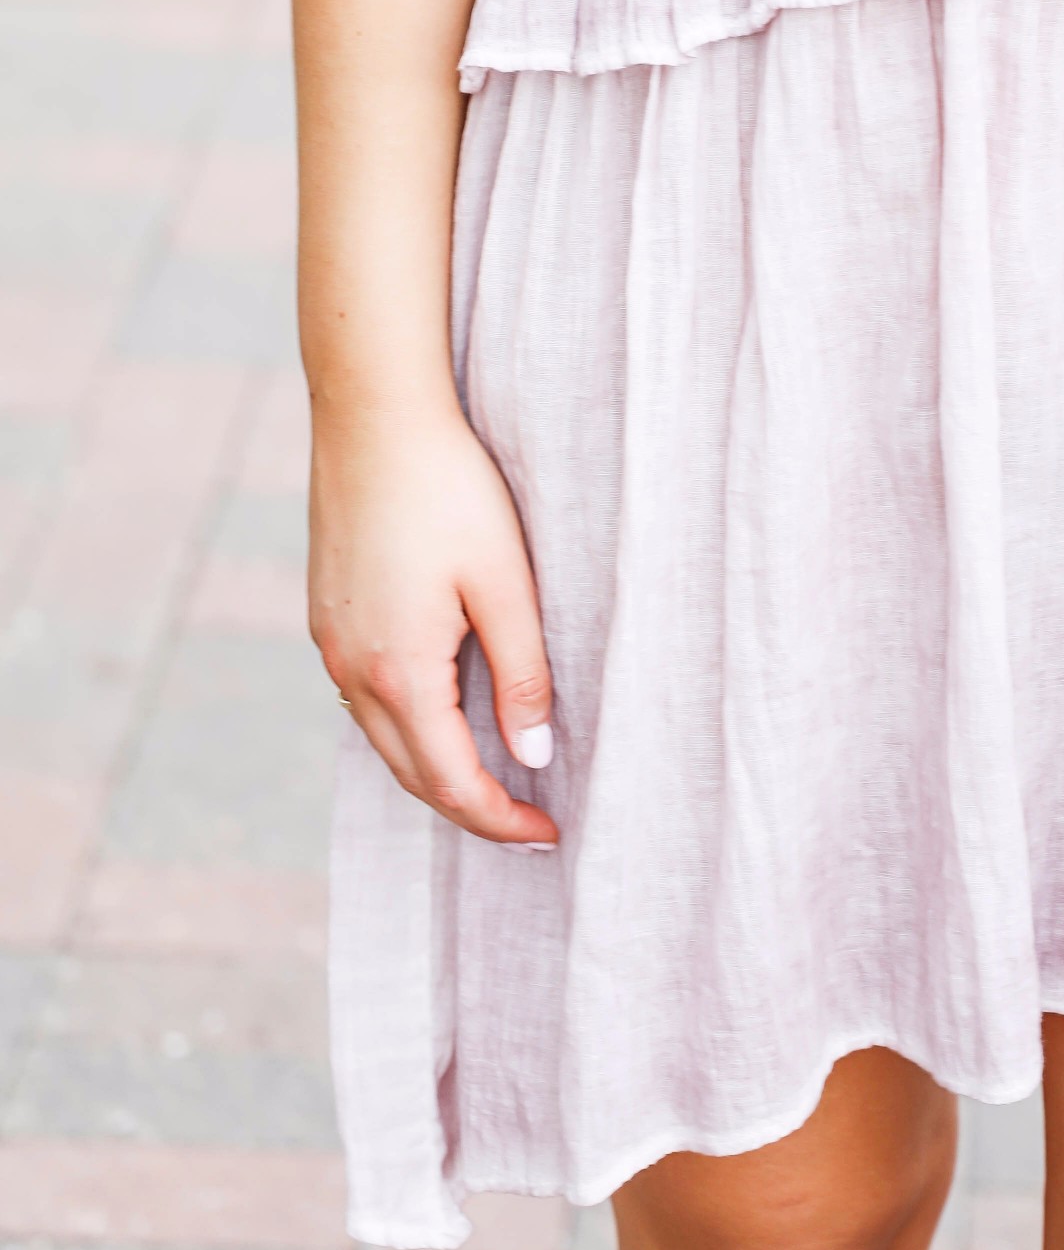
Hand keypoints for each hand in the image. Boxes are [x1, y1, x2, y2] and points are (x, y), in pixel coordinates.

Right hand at [309, 400, 558, 846]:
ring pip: (385, 737)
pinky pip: (367, 696)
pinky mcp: (327, 614)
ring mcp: (330, 642)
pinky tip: (446, 712)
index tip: (550, 835)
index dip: (502, 819)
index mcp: (399, 671)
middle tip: (530, 822)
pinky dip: (410, 724)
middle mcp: (351, 668)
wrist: (372, 414)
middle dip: (471, 807)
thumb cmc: (449, 488)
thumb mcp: (505, 583)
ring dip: (437, 768)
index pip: (452, 781)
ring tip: (496, 776)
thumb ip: (522, 675)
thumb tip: (534, 754)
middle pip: (412, 773)